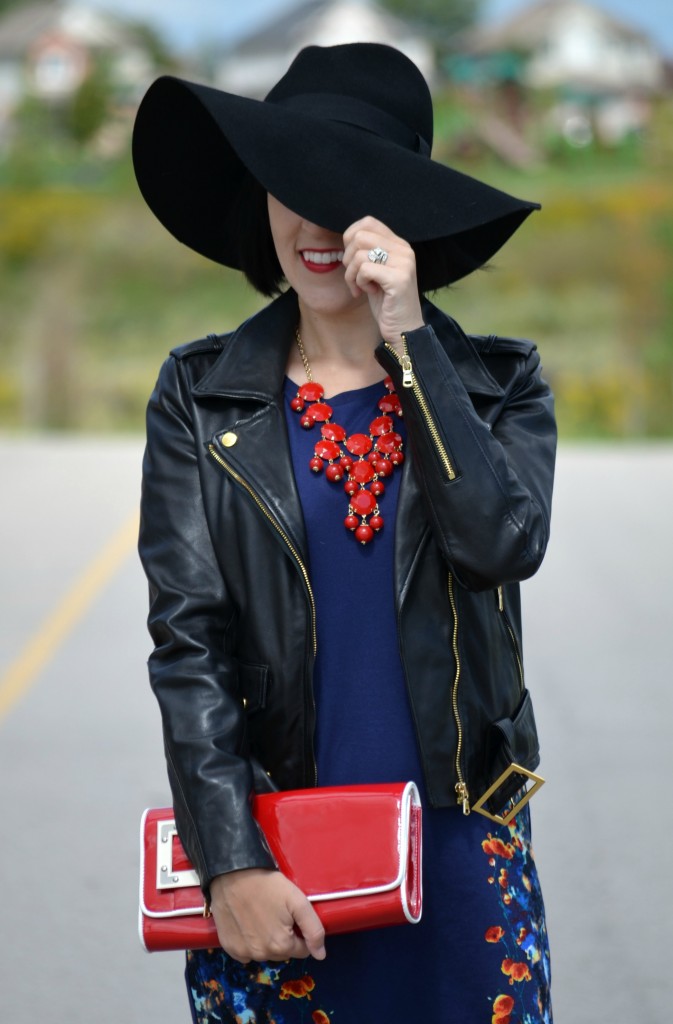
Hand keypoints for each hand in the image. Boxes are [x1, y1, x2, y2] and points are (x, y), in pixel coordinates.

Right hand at [209, 868, 326, 963]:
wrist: (233, 875)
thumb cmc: (267, 885)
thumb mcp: (297, 901)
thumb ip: (313, 930)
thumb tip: (320, 955)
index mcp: (281, 946)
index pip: (302, 950)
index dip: (300, 933)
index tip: (292, 916)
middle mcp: (262, 955)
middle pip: (283, 952)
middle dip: (284, 937)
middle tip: (277, 913)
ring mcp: (243, 953)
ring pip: (264, 953)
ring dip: (266, 941)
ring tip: (262, 916)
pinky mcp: (229, 947)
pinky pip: (245, 952)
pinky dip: (249, 942)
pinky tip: (248, 923)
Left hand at [342, 216, 423, 348]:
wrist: (404, 330)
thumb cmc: (386, 302)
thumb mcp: (376, 272)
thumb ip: (367, 252)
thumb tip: (347, 239)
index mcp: (399, 245)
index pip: (368, 222)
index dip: (350, 238)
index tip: (352, 260)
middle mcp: (404, 249)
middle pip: (360, 236)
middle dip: (348, 258)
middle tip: (354, 277)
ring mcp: (403, 263)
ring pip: (359, 254)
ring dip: (352, 274)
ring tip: (360, 287)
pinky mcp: (399, 279)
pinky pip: (365, 269)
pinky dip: (359, 282)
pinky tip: (368, 292)